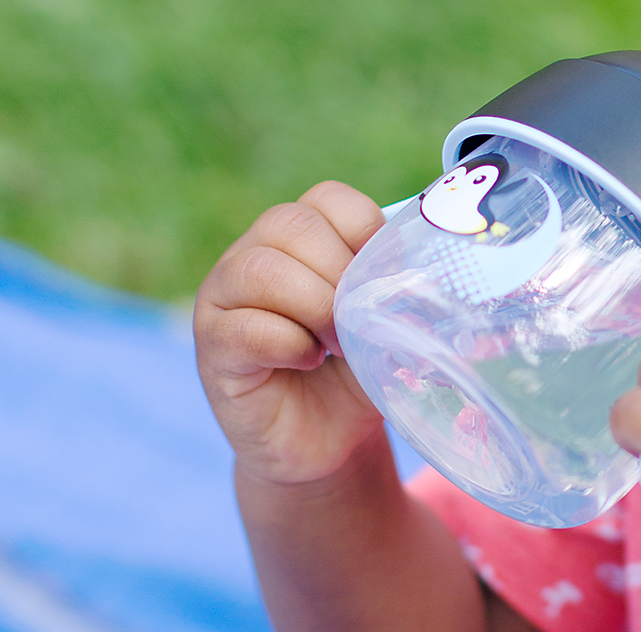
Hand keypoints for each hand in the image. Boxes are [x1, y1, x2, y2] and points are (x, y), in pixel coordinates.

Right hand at [195, 181, 388, 487]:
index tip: (383, 277)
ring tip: (335, 344)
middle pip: (290, 223)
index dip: (364, 231)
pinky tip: (308, 361)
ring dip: (314, 306)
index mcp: (298, 236)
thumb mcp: (384, 319)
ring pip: (260, 269)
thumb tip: (428, 268)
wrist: (329, 442)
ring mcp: (223, 299)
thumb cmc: (357, 371)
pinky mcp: (213, 349)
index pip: (327, 198)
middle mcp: (251, 254)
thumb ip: (394, 285)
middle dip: (338, 271)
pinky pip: (244, 327)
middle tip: (357, 320)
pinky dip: (289, 343)